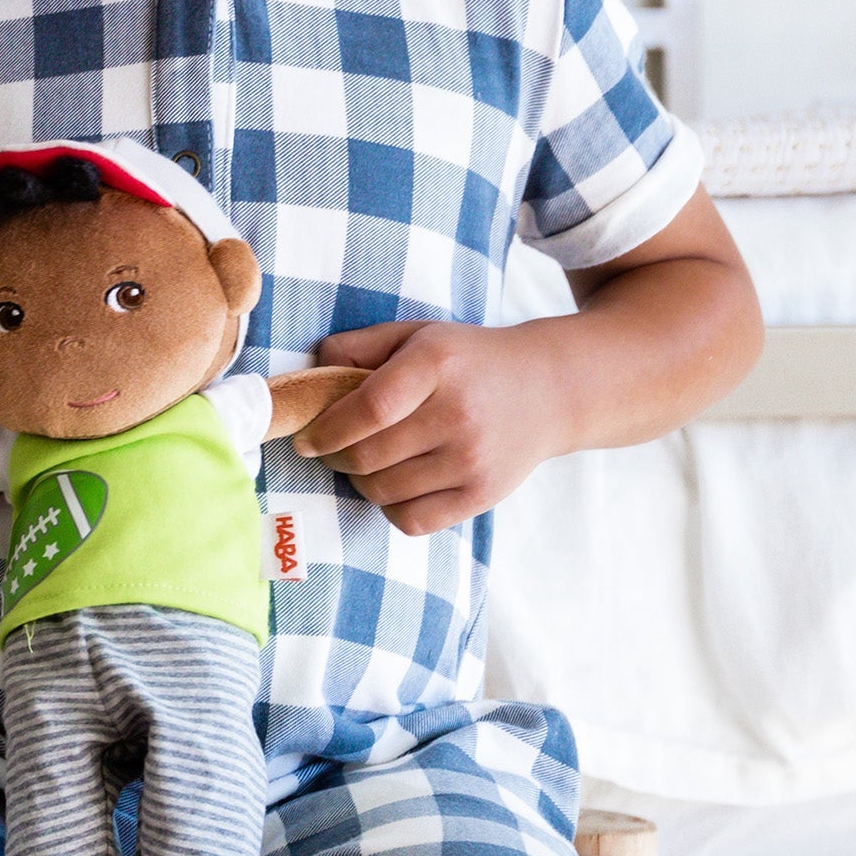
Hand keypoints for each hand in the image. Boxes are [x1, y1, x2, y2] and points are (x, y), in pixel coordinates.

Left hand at [293, 319, 562, 537]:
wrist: (548, 390)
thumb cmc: (468, 361)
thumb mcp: (418, 335)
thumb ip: (359, 347)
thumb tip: (311, 376)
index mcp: (437, 364)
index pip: (369, 408)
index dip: (326, 430)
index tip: (307, 439)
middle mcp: (457, 413)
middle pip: (368, 456)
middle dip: (335, 457)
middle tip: (330, 450)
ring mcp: (472, 460)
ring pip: (384, 491)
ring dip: (360, 481)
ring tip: (367, 462)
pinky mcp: (482, 495)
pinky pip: (411, 520)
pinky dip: (390, 507)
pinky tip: (396, 484)